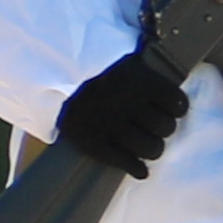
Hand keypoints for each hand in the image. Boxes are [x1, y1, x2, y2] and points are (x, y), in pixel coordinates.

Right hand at [55, 49, 189, 180]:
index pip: (178, 104)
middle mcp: (130, 104)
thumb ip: (143, 64)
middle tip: (152, 126)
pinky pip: (124, 162)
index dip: (175, 108)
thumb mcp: (120, 52)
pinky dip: (135, 168)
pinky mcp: (92, 142)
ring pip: (151, 148)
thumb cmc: (86, 59)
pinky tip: (139, 170)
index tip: (168, 108)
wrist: (44, 68)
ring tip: (144, 144)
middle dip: (161, 128)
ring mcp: (111, 125)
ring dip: (151, 148)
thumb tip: (160, 63)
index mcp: (141, 79)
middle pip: (167, 128)